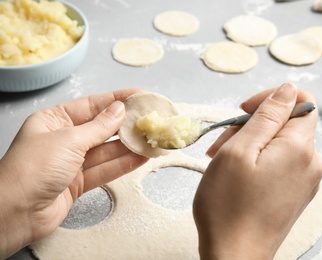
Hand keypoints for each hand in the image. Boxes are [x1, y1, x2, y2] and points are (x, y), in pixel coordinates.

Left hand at [0, 89, 148, 257]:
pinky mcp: (78, 183)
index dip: (117, 99)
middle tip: (150, 119)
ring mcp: (71, 162)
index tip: (139, 95)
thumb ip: (98, 127)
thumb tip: (120, 110)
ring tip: (151, 139)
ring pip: (106, 151)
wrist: (14, 213)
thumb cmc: (32, 168)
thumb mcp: (68, 140)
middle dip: (126, 124)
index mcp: (54, 120)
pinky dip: (123, 164)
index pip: (91, 105)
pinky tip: (141, 157)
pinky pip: (105, 170)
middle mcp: (63, 139)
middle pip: (101, 129)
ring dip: (129, 146)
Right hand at [193, 83, 321, 259]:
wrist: (233, 255)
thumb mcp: (239, 150)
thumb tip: (288, 90)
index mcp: (300, 148)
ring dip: (249, 145)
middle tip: (221, 145)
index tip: (244, 110)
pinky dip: (256, 161)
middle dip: (251, 126)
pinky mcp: (294, 193)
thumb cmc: (228, 205)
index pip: (301, 101)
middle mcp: (310, 163)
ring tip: (222, 162)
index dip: (271, 98)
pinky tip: (235, 175)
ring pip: (277, 144)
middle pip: (284, 124)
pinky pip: (279, 164)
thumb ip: (267, 116)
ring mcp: (304, 180)